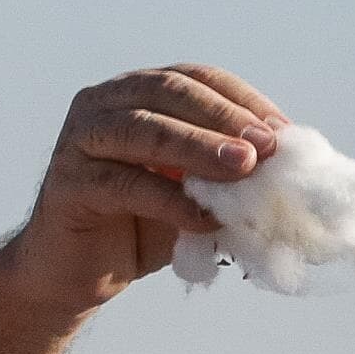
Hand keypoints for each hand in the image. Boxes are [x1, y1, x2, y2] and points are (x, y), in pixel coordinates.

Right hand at [0, 65, 290, 315]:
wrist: (75, 274)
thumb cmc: (140, 226)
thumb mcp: (192, 188)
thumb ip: (226, 170)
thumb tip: (286, 160)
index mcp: (136, 92)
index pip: (195, 78)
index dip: (240, 99)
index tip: (281, 131)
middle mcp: (103, 104)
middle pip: (168, 93)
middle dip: (223, 118)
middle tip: (265, 147)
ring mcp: (80, 141)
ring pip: (144, 130)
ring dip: (199, 147)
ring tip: (243, 169)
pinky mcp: (68, 184)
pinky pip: (124, 185)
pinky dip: (169, 200)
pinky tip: (203, 218)